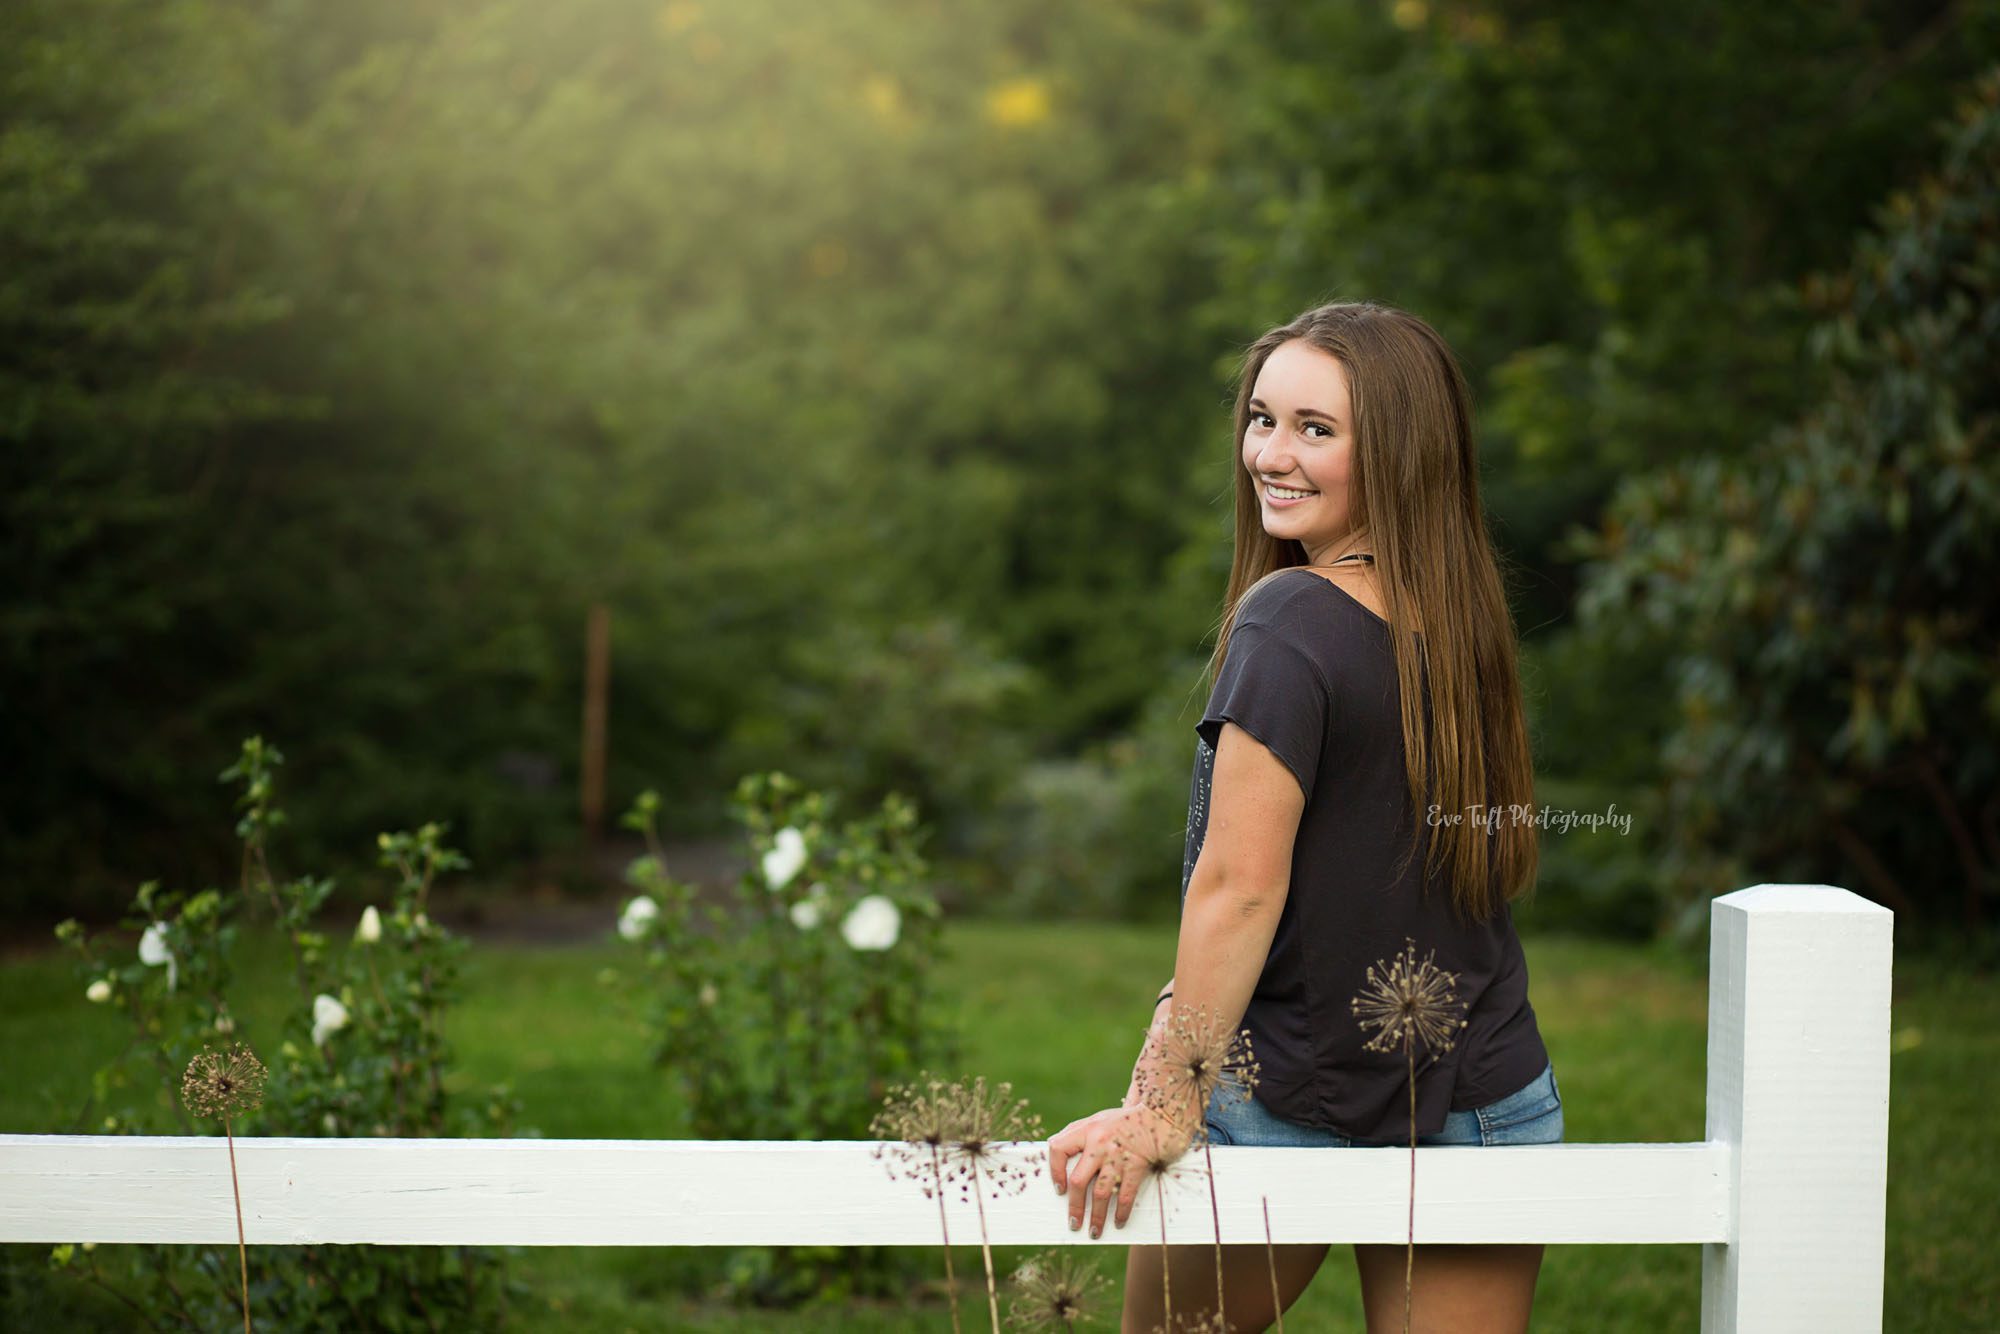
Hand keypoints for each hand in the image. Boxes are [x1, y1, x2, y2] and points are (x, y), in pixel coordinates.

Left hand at [1046, 1102, 1189, 1238]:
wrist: (1159, 1115)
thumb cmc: (1125, 1120)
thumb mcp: (1098, 1119)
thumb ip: (1077, 1132)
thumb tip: (1054, 1150)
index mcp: (1087, 1129)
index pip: (1058, 1149)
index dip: (1054, 1171)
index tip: (1059, 1190)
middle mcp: (1099, 1143)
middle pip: (1079, 1181)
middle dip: (1075, 1206)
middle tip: (1073, 1223)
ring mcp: (1118, 1156)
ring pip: (1101, 1194)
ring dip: (1097, 1217)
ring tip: (1094, 1232)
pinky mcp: (1137, 1166)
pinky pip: (1126, 1195)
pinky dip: (1122, 1212)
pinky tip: (1119, 1222)